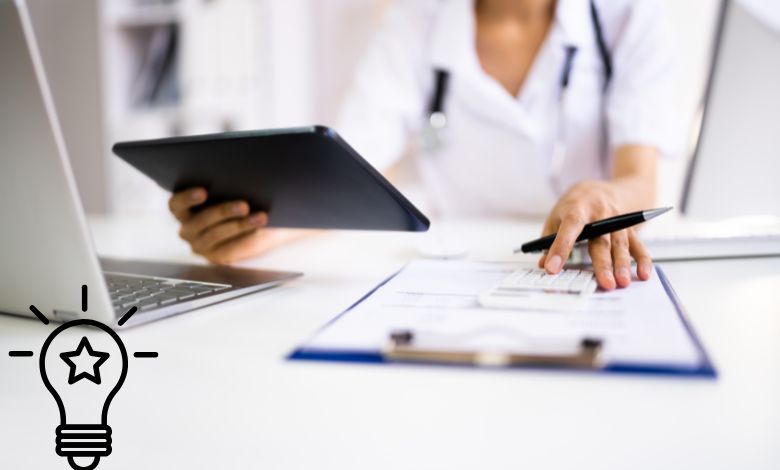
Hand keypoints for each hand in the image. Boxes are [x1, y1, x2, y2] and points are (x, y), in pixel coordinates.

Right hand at [168, 187, 277, 263]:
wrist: (253, 225)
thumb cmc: (235, 201)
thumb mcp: (228, 193)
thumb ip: (226, 189)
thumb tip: (241, 180)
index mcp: (184, 210)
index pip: (176, 204)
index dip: (187, 198)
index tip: (204, 192)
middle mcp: (188, 229)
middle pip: (201, 220)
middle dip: (224, 212)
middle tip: (244, 206)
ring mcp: (200, 245)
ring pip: (216, 234)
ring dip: (240, 225)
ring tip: (260, 218)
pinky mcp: (215, 256)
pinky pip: (228, 249)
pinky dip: (245, 238)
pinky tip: (257, 230)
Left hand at [538, 180, 652, 289]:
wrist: (602, 189)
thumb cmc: (576, 204)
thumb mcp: (557, 215)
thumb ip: (549, 240)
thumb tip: (544, 264)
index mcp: (577, 207)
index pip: (569, 227)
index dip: (560, 247)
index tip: (552, 268)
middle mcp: (600, 213)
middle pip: (601, 240)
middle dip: (603, 263)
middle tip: (605, 283)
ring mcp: (618, 221)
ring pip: (621, 244)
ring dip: (623, 265)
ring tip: (622, 282)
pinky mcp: (629, 229)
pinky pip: (638, 245)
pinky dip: (642, 260)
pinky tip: (643, 274)